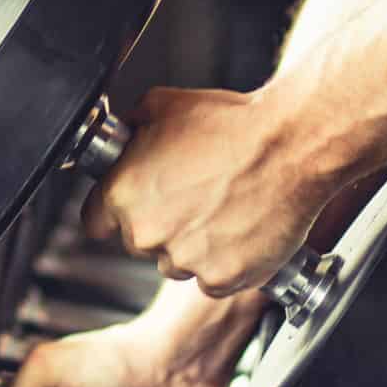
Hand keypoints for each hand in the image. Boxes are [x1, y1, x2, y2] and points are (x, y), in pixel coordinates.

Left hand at [80, 87, 328, 297]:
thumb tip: (123, 139)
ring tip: (224, 212)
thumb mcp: (163, 105)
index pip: (95, 222)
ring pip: (177, 264)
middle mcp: (147, 233)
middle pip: (140, 244)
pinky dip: (226, 263)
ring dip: (194, 247)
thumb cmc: (233, 125)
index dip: (114, 212)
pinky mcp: (221, 279)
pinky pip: (214, 280)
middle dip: (162, 225)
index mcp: (123, 194)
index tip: (134, 207)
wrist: (290, 146)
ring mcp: (184, 260)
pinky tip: (242, 232)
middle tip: (195, 199)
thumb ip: (131, 129)